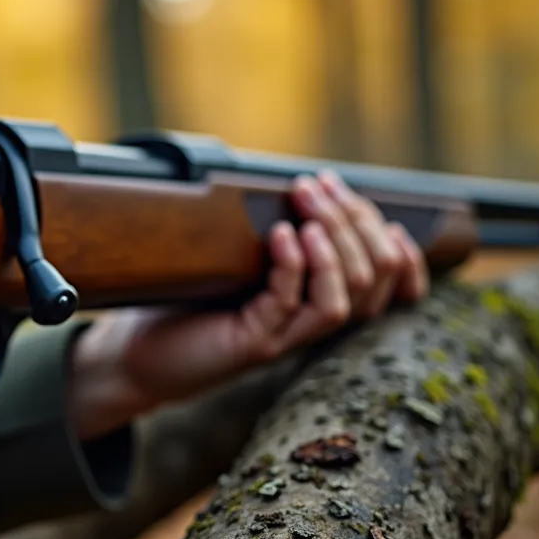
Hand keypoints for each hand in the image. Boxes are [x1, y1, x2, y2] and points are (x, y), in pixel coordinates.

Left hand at [68, 171, 429, 438]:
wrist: (137, 354)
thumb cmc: (188, 303)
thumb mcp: (238, 262)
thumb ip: (274, 237)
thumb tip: (303, 185)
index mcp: (317, 306)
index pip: (387, 288)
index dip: (402, 256)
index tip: (390, 214)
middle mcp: (308, 327)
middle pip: (369, 283)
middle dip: (356, 225)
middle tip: (323, 184)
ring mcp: (283, 339)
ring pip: (340, 301)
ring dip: (331, 245)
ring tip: (308, 206)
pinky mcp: (252, 346)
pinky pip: (287, 307)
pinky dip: (291, 266)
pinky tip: (282, 234)